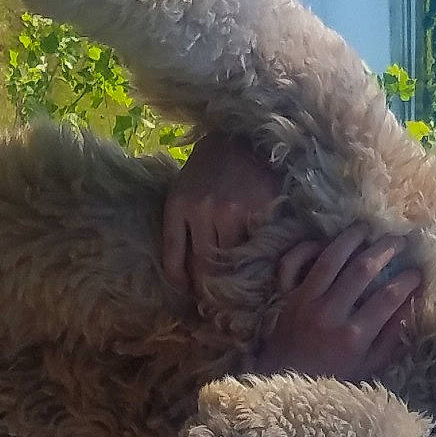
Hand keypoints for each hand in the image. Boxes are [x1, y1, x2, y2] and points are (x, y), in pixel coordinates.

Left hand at [160, 132, 280, 294]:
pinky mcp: (260, 211)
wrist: (241, 137)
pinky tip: (259, 261)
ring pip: (231, 261)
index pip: (175, 259)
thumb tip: (187, 277)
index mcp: (178, 205)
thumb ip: (181, 227)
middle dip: (209, 287)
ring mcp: (234, 212)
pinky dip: (256, 258)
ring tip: (239, 284)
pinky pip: (256, 248)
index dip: (183, 283)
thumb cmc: (209, 167)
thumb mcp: (184, 191)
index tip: (191, 294)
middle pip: (205, 266)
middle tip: (217, 299)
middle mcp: (203, 210)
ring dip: (234, 276)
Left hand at [256, 226, 421, 380]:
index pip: (387, 297)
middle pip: (361, 269)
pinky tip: (324, 242)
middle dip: (385, 249)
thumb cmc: (331, 377)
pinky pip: (291, 263)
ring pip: (330, 258)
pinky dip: (305, 248)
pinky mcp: (284, 296)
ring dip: (351, 238)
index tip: (418, 271)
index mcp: (352, 336)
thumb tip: (411, 307)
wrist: (283, 384)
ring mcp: (303, 301)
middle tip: (400, 240)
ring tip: (367, 227)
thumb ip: (391, 338)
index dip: (407, 280)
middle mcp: (328, 313)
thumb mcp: (368, 368)